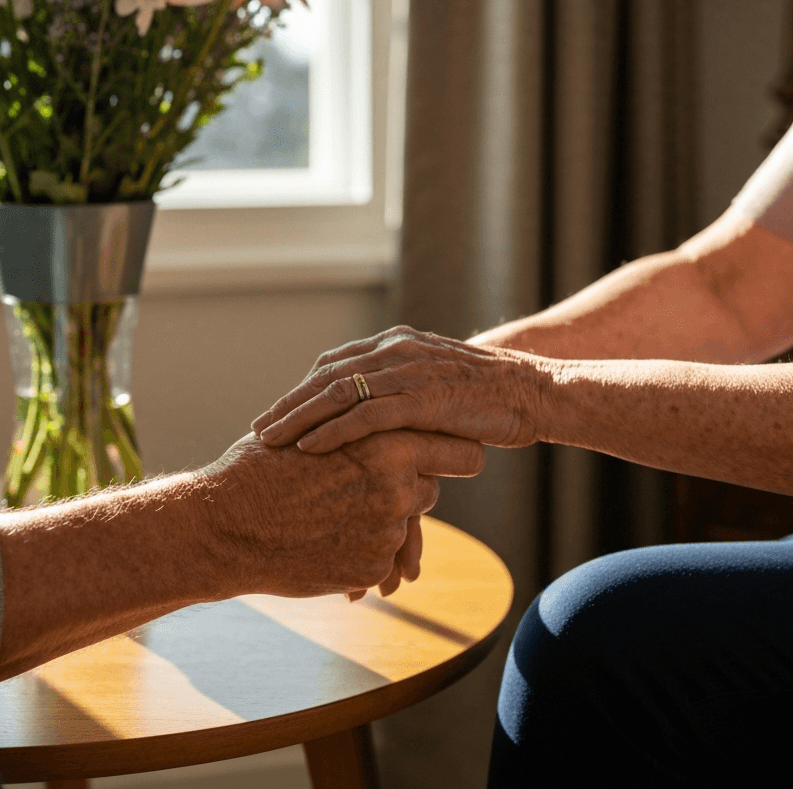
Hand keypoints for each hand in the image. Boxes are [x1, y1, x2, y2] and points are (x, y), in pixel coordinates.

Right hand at [195, 429, 484, 599]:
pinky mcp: (370, 567)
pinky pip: (382, 557)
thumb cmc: (265, 466)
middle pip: (431, 487)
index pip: (461, 451)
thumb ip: (366, 423)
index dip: (457, 451)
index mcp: (389, 443)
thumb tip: (392, 411)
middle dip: (408, 486)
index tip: (452, 452)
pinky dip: (362, 550)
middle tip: (371, 485)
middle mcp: (398, 487)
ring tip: (336, 512)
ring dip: (383, 519)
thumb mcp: (322, 427)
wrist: (225, 523)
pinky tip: (325, 540)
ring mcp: (386, 532)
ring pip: (406, 523)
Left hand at [250, 325, 543, 453]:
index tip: (279, 415)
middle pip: (326, 376)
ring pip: (337, 392)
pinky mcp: (422, 397)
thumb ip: (405, 392)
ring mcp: (408, 371)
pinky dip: (332, 431)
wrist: (534, 394)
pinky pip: (366, 415)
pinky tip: (308, 448)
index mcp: (397, 344)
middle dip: (289, 404)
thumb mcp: (438, 386)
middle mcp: (396, 350)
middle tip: (258, 429)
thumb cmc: (488, 398)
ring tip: (268, 440)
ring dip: (298, 417)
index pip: (336, 365)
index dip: (303, 391)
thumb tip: (379, 417)